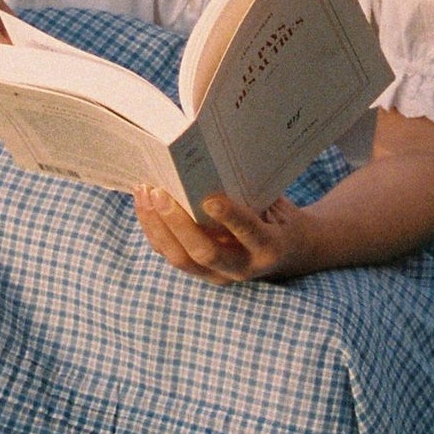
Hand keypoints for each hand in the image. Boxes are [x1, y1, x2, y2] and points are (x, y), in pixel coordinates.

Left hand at [132, 184, 319, 285]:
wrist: (288, 252)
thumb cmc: (279, 216)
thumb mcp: (276, 204)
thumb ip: (251, 191)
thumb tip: (212, 158)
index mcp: (269, 247)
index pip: (249, 233)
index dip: (230, 218)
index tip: (210, 198)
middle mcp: (243, 267)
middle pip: (204, 253)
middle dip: (178, 223)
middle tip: (159, 192)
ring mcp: (219, 275)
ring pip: (180, 258)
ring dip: (157, 225)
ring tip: (144, 193)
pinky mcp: (201, 273)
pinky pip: (171, 254)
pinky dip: (154, 229)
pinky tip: (144, 204)